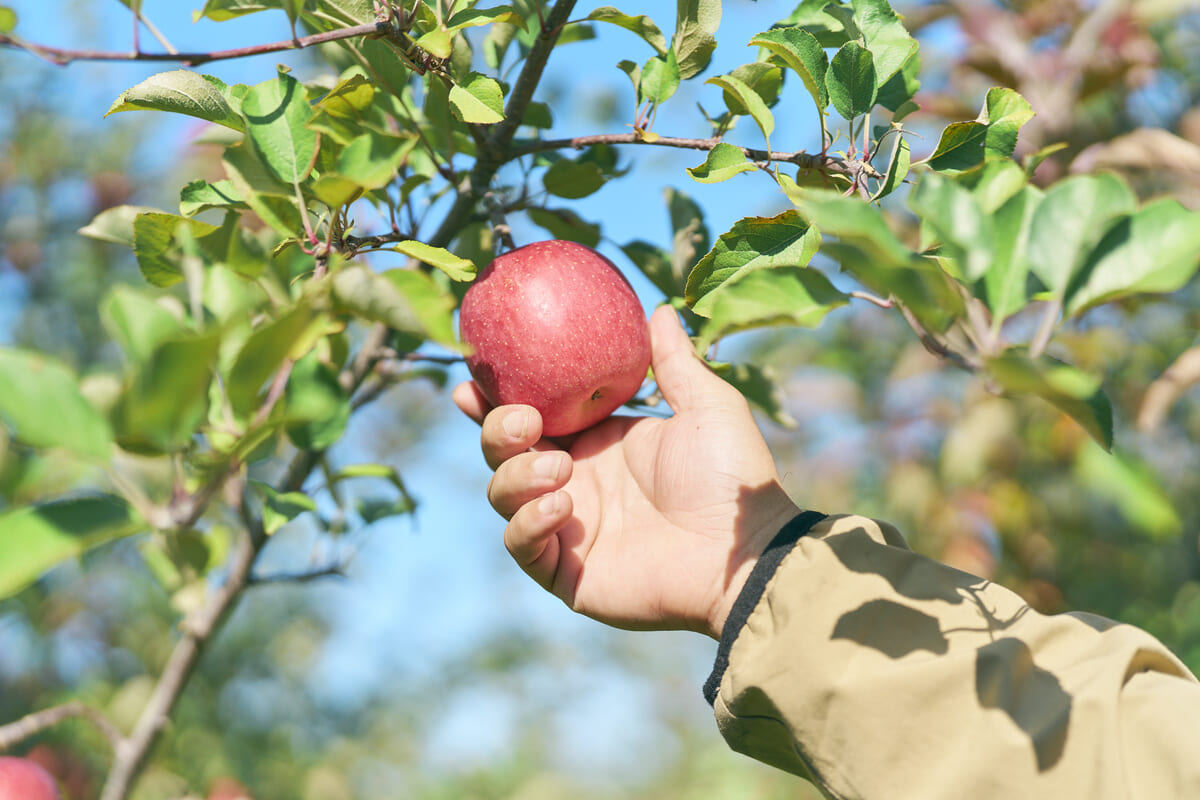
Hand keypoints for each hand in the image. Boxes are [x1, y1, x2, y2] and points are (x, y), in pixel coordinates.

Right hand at [453, 305, 800, 638]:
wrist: (741, 551)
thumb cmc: (731, 479)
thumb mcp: (706, 408)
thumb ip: (675, 362)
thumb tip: (660, 310)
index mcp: (597, 443)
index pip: (531, 416)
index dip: (495, 398)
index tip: (473, 378)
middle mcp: (574, 482)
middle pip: (502, 452)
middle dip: (497, 430)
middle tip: (525, 420)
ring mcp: (566, 528)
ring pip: (502, 495)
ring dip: (517, 476)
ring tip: (561, 468)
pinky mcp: (564, 572)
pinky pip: (520, 545)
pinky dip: (528, 523)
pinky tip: (562, 505)